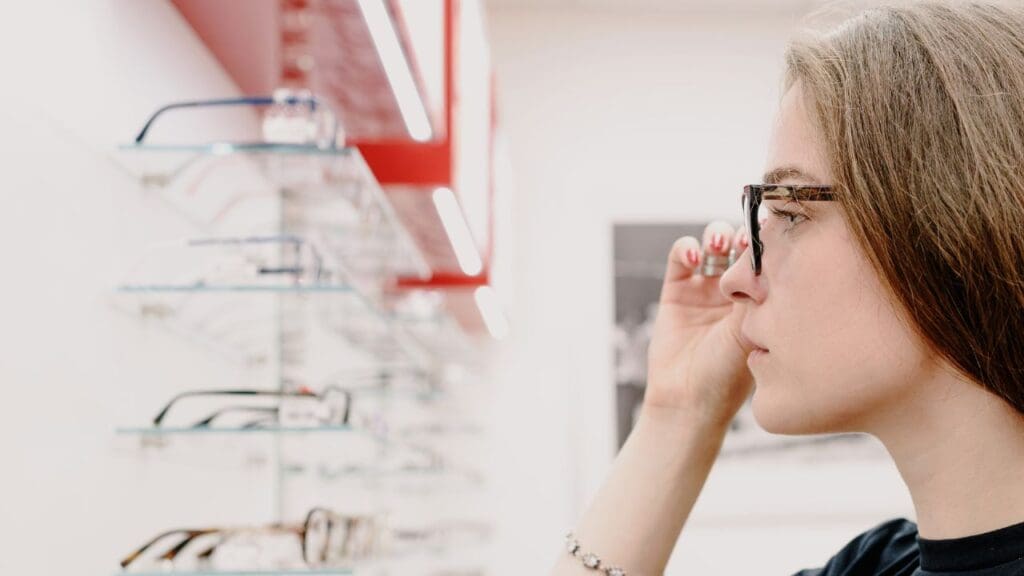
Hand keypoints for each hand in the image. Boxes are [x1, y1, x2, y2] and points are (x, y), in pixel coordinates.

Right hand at [643, 221, 755, 428]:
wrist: (689, 400)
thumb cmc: (729, 375)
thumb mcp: (753, 331)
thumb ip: (758, 293)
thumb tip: (770, 254)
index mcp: (762, 299)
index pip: (769, 257)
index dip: (769, 241)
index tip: (773, 233)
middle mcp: (735, 290)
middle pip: (742, 244)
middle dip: (744, 235)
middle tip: (746, 241)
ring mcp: (705, 288)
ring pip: (713, 244)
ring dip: (717, 236)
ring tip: (719, 246)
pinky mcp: (676, 290)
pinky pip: (680, 256)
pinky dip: (685, 248)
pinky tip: (693, 257)